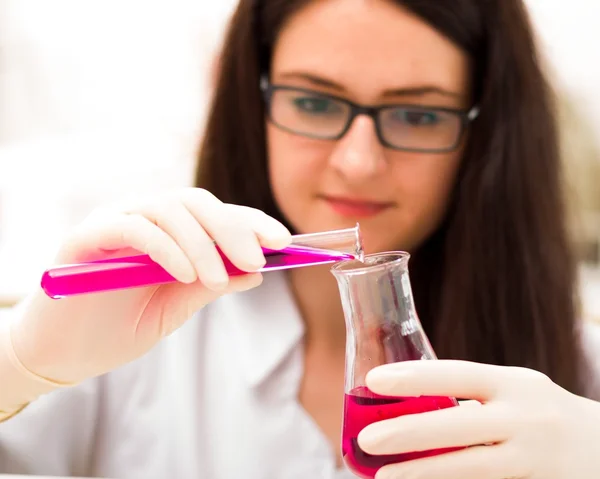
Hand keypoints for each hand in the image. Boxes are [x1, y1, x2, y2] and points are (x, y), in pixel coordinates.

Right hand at [10, 187, 290, 384]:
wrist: (60, 354)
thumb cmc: (116, 328)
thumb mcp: (176, 306)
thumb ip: (211, 285)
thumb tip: (257, 271)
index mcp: (168, 231)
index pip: (216, 214)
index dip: (252, 222)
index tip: (284, 242)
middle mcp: (143, 216)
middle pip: (198, 202)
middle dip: (233, 229)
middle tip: (258, 260)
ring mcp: (114, 221)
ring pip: (169, 209)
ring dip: (202, 244)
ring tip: (217, 279)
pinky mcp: (86, 236)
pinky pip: (135, 228)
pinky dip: (167, 248)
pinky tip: (185, 275)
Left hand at [358, 360, 599, 478]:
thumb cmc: (544, 415)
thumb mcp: (515, 393)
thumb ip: (473, 398)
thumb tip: (406, 408)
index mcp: (514, 384)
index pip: (458, 374)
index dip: (415, 377)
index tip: (373, 381)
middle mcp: (527, 418)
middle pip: (460, 425)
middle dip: (410, 432)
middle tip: (368, 439)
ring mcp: (536, 458)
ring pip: (472, 469)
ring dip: (424, 474)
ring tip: (385, 478)